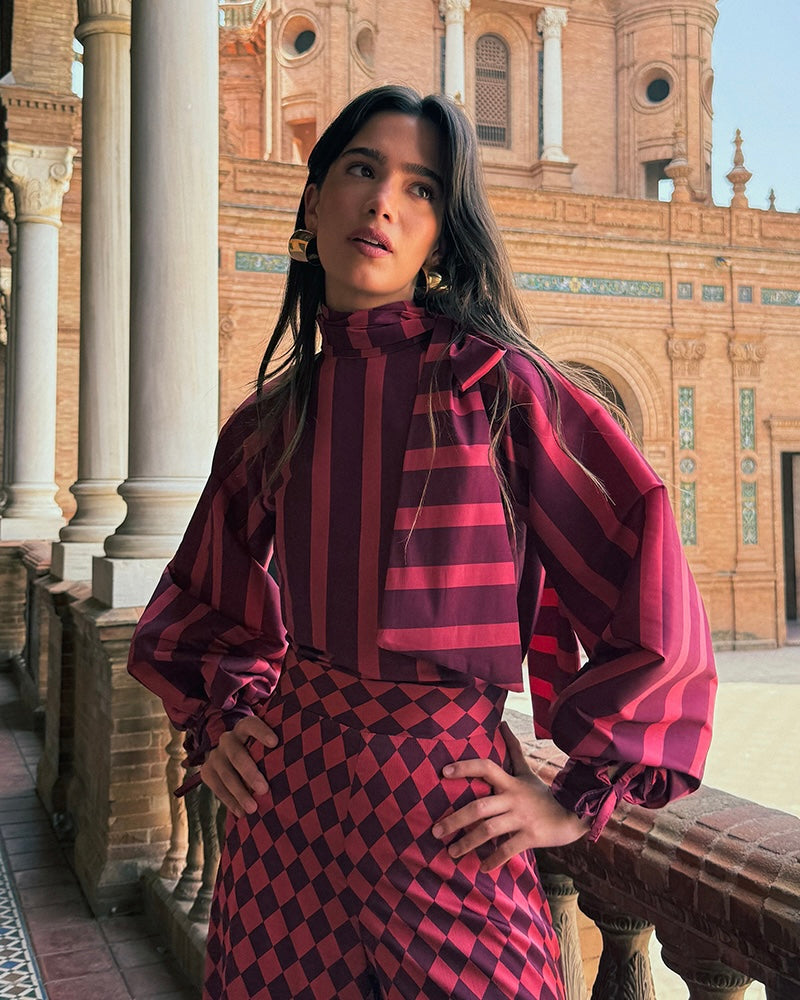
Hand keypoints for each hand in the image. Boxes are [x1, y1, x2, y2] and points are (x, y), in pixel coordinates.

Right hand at [200, 715, 277, 817]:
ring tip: (253, 809)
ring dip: (240, 793)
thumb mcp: (265, 746)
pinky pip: (217, 788)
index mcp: (244, 727)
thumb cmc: (259, 752)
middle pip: (237, 755)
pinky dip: (230, 802)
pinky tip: (241, 813)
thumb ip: (276, 750)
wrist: (229, 755)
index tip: (275, 743)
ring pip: (226, 774)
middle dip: (250, 773)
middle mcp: (228, 739)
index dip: (262, 732)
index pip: (252, 724)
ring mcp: (215, 755)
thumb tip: (302, 766)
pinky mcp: (207, 772)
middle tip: (264, 790)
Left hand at [432, 721, 589, 871]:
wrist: (573, 814)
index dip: (465, 767)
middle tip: (436, 831)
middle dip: (455, 819)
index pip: (485, 767)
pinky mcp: (531, 836)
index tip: (443, 772)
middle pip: (480, 807)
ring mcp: (522, 818)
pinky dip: (494, 860)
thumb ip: (513, 749)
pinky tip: (483, 868)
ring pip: (489, 830)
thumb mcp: (526, 771)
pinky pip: (508, 849)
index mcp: (510, 782)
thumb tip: (502, 723)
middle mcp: (514, 798)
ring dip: (468, 843)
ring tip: (451, 852)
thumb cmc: (543, 793)